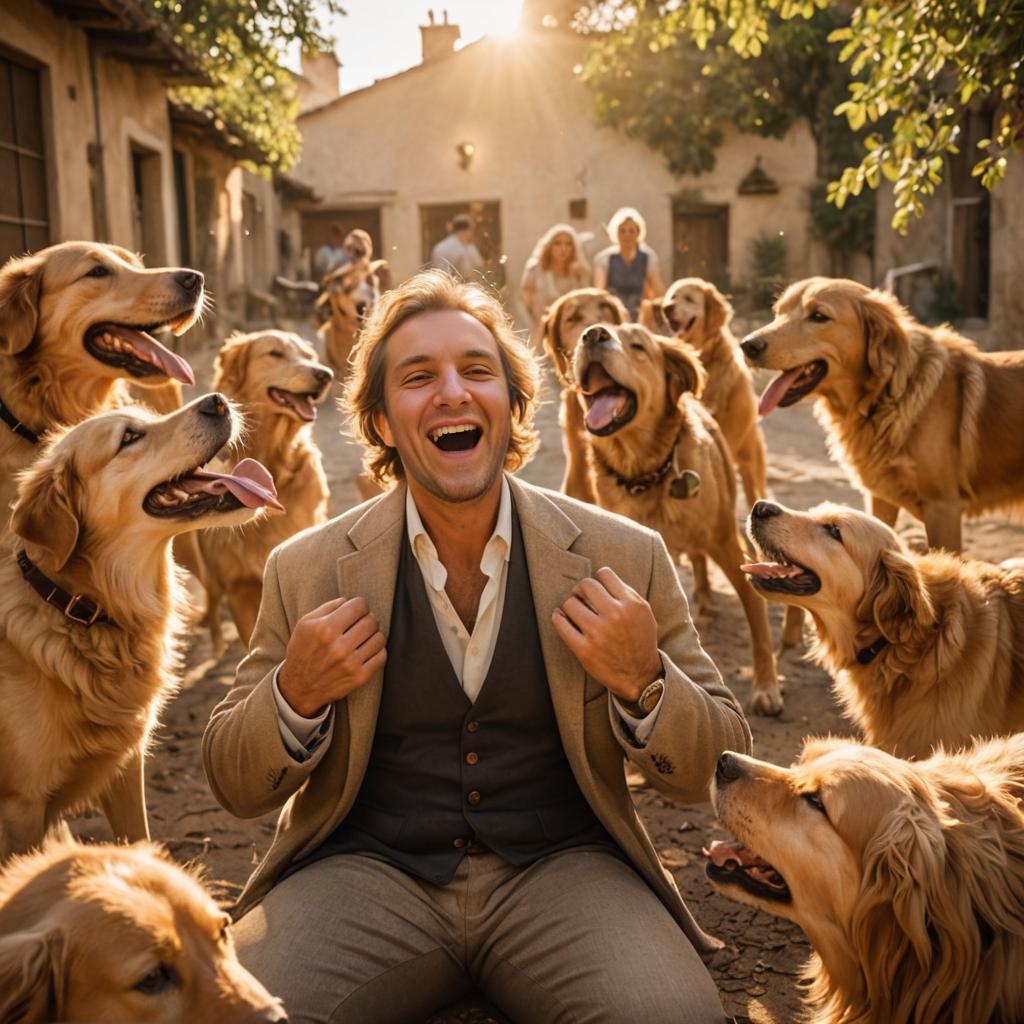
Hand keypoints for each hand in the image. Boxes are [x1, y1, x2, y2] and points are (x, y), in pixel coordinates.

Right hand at [278, 596, 385, 717]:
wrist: (299, 687)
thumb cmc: (303, 651)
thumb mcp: (305, 624)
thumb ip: (328, 607)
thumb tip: (348, 600)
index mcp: (325, 629)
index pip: (359, 606)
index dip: (360, 605)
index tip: (357, 610)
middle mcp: (338, 647)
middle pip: (371, 621)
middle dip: (368, 618)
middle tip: (361, 623)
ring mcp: (350, 664)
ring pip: (379, 638)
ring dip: (373, 634)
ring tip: (364, 637)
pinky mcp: (359, 677)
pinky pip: (382, 656)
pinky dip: (377, 650)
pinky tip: (366, 650)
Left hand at [552, 567, 661, 702]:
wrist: (640, 676)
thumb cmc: (640, 640)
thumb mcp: (643, 612)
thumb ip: (625, 593)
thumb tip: (600, 577)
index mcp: (631, 605)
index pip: (604, 574)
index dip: (599, 580)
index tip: (597, 590)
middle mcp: (615, 616)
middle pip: (585, 585)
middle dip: (581, 589)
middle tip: (581, 597)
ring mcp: (598, 633)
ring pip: (570, 602)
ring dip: (571, 604)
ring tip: (575, 611)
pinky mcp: (584, 650)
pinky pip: (561, 624)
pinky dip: (558, 617)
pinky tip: (561, 617)